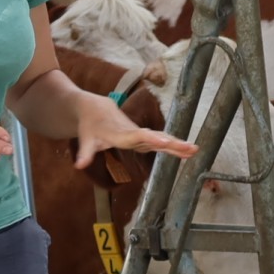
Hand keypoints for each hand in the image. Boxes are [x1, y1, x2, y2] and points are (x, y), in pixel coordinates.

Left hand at [72, 95, 196, 170]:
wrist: (95, 108)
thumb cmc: (90, 126)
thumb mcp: (86, 139)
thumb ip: (85, 153)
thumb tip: (79, 165)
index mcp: (121, 134)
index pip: (138, 137)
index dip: (151, 140)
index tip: (165, 143)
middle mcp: (134, 132)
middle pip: (155, 138)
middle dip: (173, 143)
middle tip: (190, 148)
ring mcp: (141, 133)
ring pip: (161, 138)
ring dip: (177, 144)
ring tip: (195, 150)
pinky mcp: (144, 136)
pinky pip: (161, 139)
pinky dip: (175, 144)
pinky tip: (189, 151)